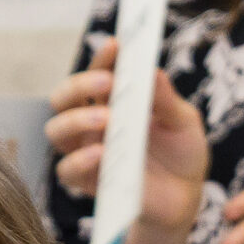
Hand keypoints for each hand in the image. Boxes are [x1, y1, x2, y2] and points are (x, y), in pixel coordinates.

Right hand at [45, 42, 208, 239]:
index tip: (115, 45)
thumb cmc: (182, 152)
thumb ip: (166, 100)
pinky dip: (80, 160)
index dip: (102, 58)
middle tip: (107, 82)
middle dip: (80, 85)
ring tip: (106, 118)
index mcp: (114, 100)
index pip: (97, 72)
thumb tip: (152, 70)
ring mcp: (87, 151)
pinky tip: (101, 153)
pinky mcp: (89, 182)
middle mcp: (93, 122)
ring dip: (76, 120)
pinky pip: (67, 170)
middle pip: (64, 97)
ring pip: (56, 130)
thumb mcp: (184, 122)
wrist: (186, 197)